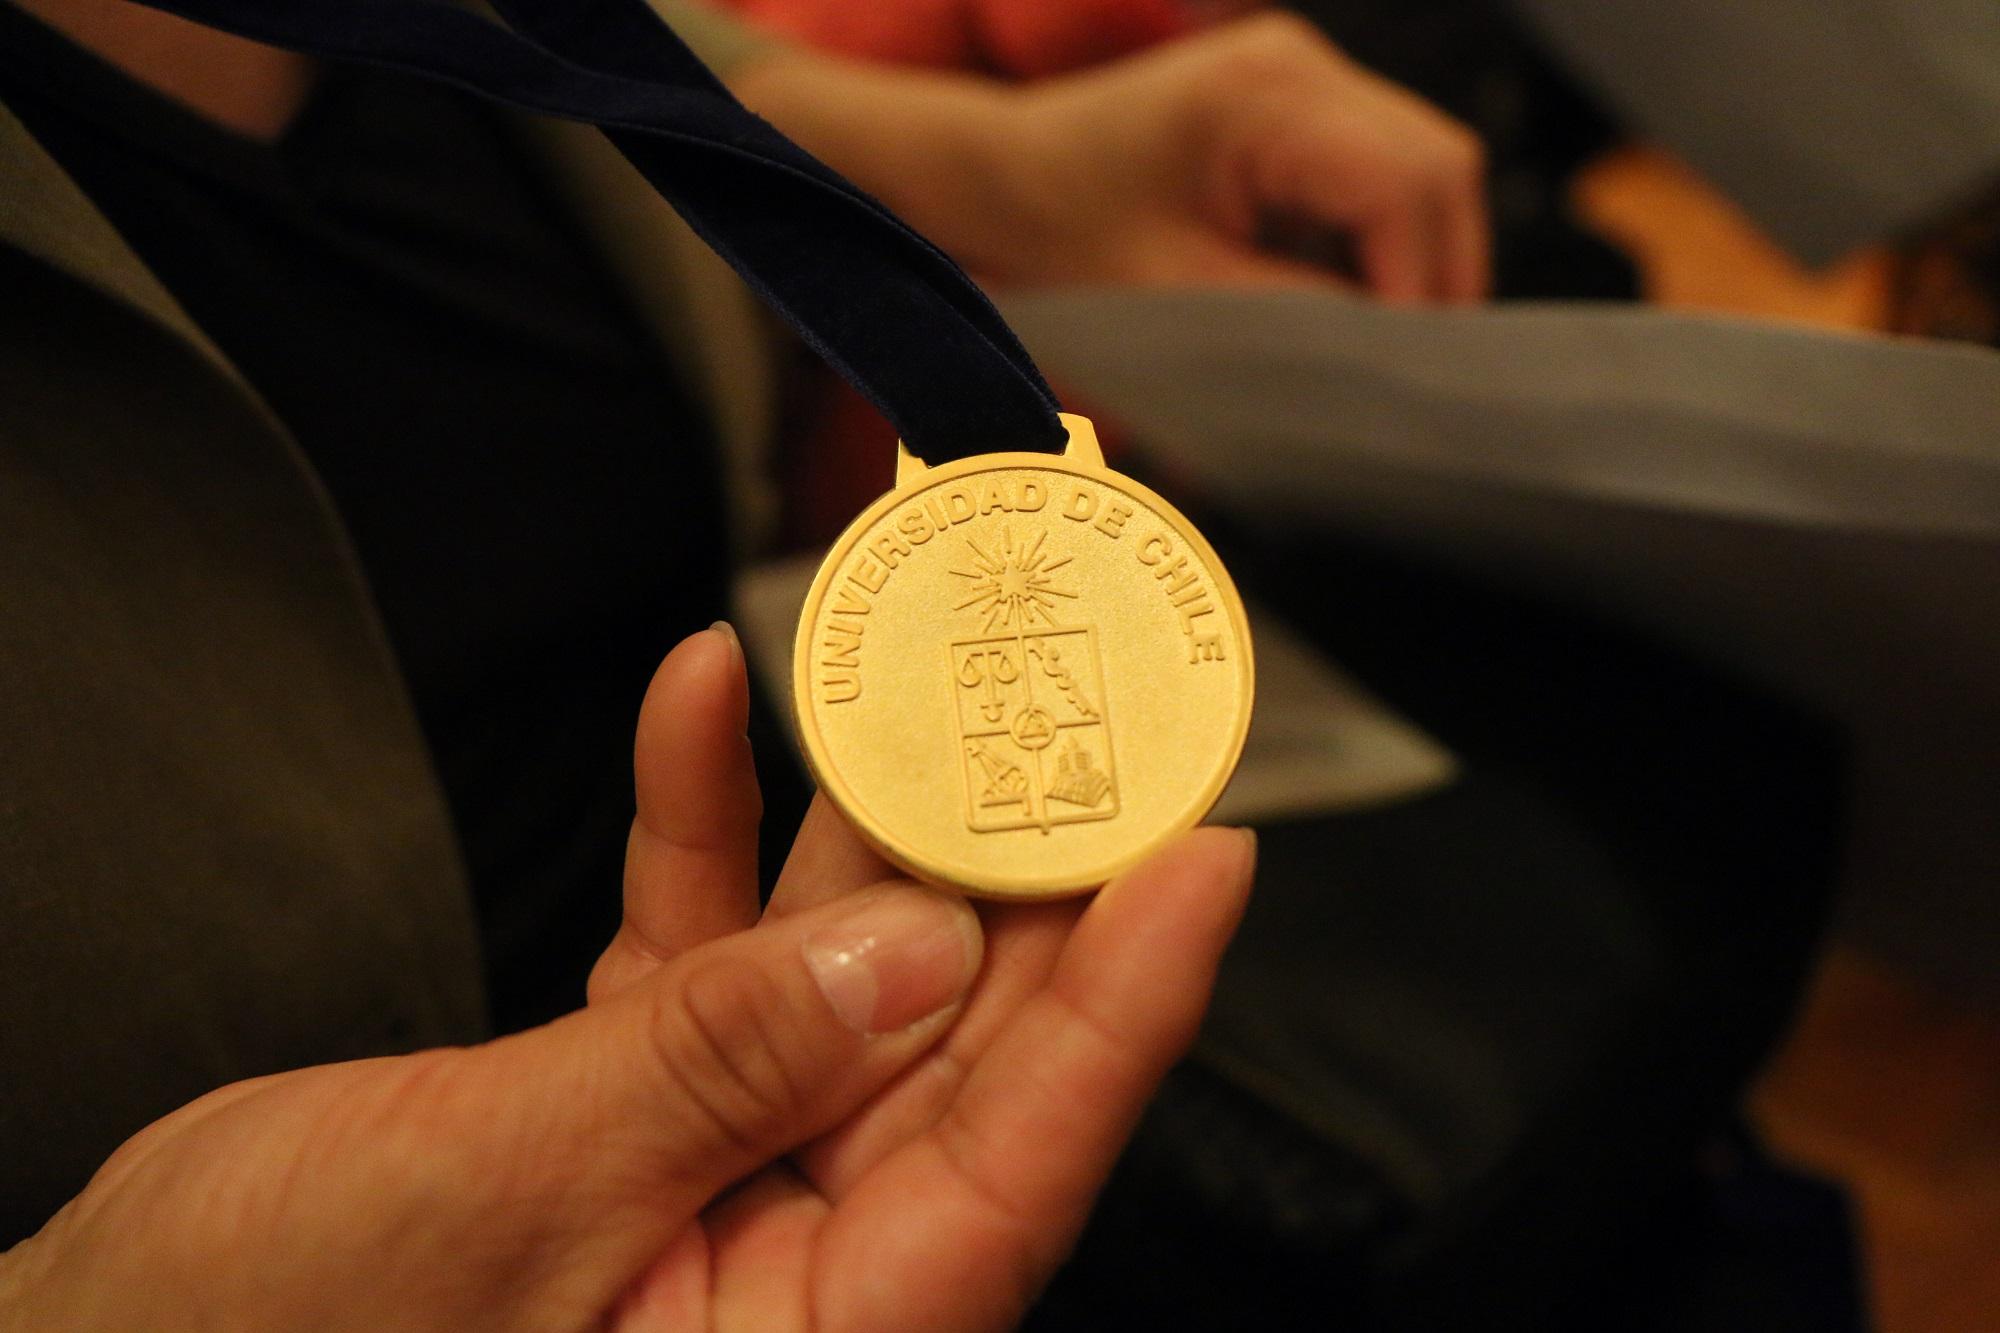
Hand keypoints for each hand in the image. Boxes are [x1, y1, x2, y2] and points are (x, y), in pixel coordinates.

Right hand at [0, 627, 1255, 1330]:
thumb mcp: (500, 1194)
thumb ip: (720, 1067)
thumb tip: (919, 957)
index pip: (1017, 1164)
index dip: (1128, 1004)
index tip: (1203, 846)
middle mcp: (792, 1270)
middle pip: (961, 1043)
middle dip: (1019, 858)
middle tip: (1085, 694)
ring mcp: (721, 1176)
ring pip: (847, 973)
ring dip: (867, 807)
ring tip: (916, 644)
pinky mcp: (639, 1103)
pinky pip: (708, 953)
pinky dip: (701, 830)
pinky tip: (701, 695)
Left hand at [738, 11, 1487, 298]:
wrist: (991, 180)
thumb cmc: (1055, 227)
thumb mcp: (1174, 294)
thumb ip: (1291, 319)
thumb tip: (1386, 361)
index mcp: (1266, 94)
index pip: (1411, 182)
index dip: (1424, 284)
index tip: (1402, 372)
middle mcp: (1299, 66)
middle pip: (1439, 169)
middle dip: (1432, 276)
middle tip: (1401, 374)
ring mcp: (1302, 80)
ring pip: (1421, 175)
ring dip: (1406, 265)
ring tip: (1363, 345)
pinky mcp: (1294, 112)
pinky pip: (1374, 180)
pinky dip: (1370, 249)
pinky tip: (1329, 304)